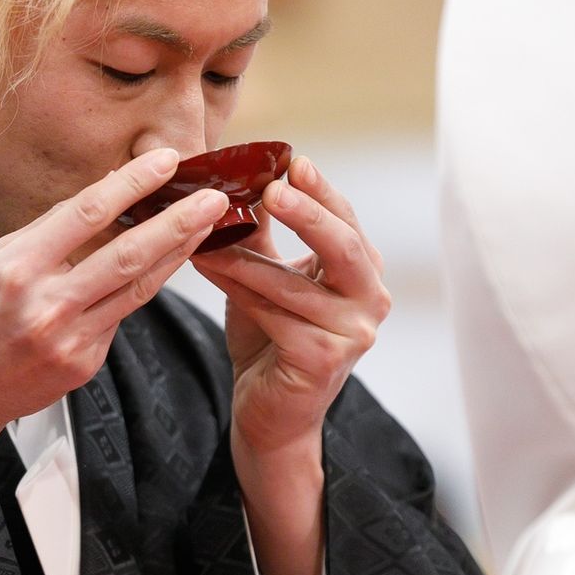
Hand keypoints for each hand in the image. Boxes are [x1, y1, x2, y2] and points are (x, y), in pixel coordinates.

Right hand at [0, 149, 229, 453]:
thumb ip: (50, 232)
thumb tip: (105, 195)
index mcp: (18, 266)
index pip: (87, 213)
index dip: (133, 183)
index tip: (166, 160)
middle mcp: (47, 303)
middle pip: (128, 254)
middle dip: (178, 223)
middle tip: (215, 198)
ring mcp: (70, 338)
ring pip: (138, 288)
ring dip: (177, 254)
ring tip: (206, 226)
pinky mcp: (85, 363)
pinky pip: (120, 316)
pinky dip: (141, 288)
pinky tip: (160, 265)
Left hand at [191, 155, 389, 574]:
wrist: (269, 414)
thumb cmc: (270, 339)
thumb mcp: (270, 278)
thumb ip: (265, 233)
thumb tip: (238, 176)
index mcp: (362, 274)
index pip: (346, 222)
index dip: (321, 190)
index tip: (292, 159)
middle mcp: (370, 302)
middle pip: (346, 247)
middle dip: (310, 213)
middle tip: (274, 188)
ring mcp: (352, 335)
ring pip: (294, 284)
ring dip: (246, 255)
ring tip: (205, 230)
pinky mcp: (323, 361)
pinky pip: (274, 315)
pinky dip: (237, 288)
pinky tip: (204, 267)